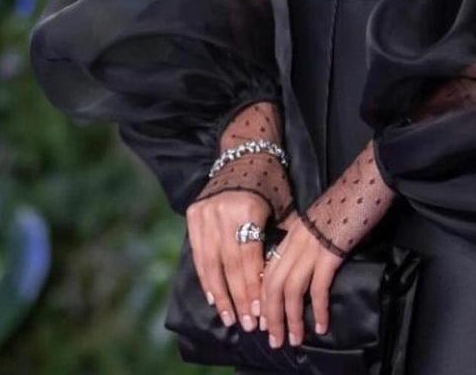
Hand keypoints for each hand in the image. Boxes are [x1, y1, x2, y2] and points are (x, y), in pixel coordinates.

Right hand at [186, 187, 271, 333]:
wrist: (246, 151)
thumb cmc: (271, 181)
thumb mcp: (283, 206)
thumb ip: (281, 239)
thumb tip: (281, 278)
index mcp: (246, 210)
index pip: (249, 259)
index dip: (253, 288)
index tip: (259, 312)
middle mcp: (221, 213)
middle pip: (229, 266)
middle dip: (238, 297)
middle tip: (246, 323)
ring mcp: (204, 214)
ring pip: (210, 263)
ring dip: (220, 294)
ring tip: (229, 317)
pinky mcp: (193, 214)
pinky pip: (198, 253)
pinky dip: (205, 277)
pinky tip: (213, 296)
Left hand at [259, 209, 343, 345]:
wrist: (364, 181)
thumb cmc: (346, 199)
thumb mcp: (319, 220)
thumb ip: (308, 240)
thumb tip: (307, 266)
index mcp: (292, 233)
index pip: (268, 271)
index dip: (263, 299)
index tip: (264, 320)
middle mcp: (296, 241)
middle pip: (273, 285)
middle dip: (272, 316)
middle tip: (275, 339)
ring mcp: (312, 246)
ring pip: (291, 290)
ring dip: (291, 319)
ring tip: (295, 338)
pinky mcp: (330, 252)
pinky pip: (319, 287)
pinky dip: (318, 309)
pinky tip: (321, 325)